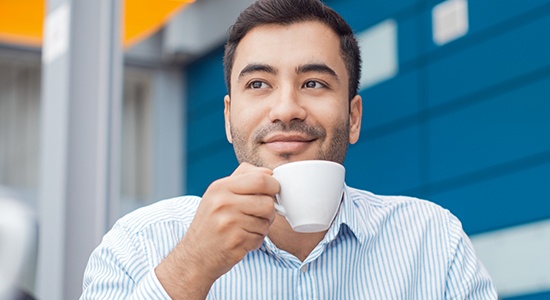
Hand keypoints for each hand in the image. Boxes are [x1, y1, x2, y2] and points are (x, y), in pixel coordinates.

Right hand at [155, 163, 279, 298]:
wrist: (195, 256)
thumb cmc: (211, 223)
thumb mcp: (218, 194)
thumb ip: (243, 179)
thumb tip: (269, 173)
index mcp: (220, 187)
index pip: (260, 179)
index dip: (273, 185)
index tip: (271, 192)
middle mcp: (223, 203)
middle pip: (267, 202)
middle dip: (270, 209)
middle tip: (261, 214)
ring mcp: (229, 223)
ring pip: (267, 221)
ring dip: (263, 227)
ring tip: (247, 228)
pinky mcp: (235, 241)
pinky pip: (261, 237)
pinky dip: (256, 240)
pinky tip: (242, 240)